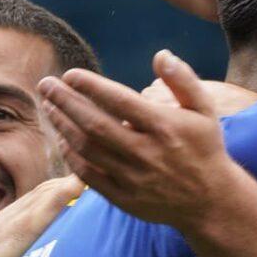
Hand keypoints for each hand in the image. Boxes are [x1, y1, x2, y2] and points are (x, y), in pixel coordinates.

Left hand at [38, 51, 244, 231]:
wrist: (210, 202)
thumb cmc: (205, 148)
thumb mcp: (205, 110)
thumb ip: (184, 80)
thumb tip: (161, 55)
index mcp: (164, 127)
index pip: (119, 101)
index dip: (91, 86)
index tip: (70, 74)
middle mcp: (146, 153)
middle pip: (95, 124)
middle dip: (65, 102)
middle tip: (45, 84)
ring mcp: (133, 178)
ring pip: (88, 149)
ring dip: (63, 126)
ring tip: (49, 106)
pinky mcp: (124, 198)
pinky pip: (89, 175)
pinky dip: (71, 155)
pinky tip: (61, 137)